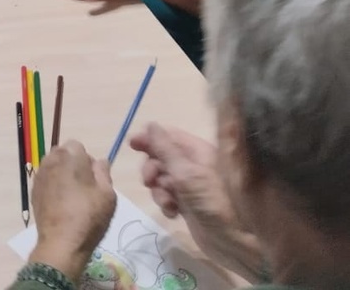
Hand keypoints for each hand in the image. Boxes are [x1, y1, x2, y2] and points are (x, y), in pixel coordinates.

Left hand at [29, 140, 115, 284]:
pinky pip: (46, 180)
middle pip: (64, 154)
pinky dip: (53, 186)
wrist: (61, 243)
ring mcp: (40, 174)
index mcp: (70, 155)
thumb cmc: (88, 216)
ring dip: (62, 174)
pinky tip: (61, 204)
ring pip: (54, 166)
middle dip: (73, 164)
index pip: (78, 146)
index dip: (87, 161)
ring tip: (72, 196)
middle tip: (84, 187)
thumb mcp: (108, 194)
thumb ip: (104, 172)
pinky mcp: (33, 189)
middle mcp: (51, 159)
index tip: (93, 179)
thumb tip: (99, 161)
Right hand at [130, 124, 262, 279]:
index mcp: (198, 151)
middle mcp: (194, 165)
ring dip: (159, 190)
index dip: (150, 138)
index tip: (132, 145)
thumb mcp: (186, 173)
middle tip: (149, 181)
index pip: (169, 136)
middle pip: (162, 157)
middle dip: (152, 168)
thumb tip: (151, 124)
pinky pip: (168, 197)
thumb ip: (165, 149)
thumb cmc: (213, 202)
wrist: (234, 242)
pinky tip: (173, 214)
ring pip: (162, 179)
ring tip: (168, 202)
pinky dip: (166, 203)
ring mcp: (191, 186)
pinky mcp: (188, 205)